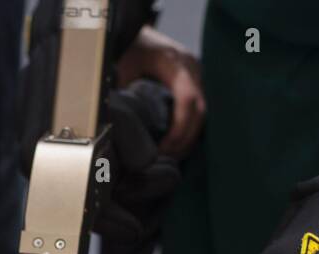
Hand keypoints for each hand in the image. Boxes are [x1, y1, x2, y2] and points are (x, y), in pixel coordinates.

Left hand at [116, 26, 204, 156]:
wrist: (134, 30)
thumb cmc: (129, 47)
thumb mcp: (122, 67)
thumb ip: (123, 93)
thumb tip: (116, 125)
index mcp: (174, 62)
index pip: (187, 99)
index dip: (179, 127)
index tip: (164, 148)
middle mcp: (191, 68)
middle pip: (199, 110)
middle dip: (185, 138)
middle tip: (167, 157)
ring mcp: (196, 74)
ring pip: (202, 112)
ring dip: (189, 136)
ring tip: (171, 155)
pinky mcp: (194, 81)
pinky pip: (198, 109)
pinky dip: (189, 128)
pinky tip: (176, 143)